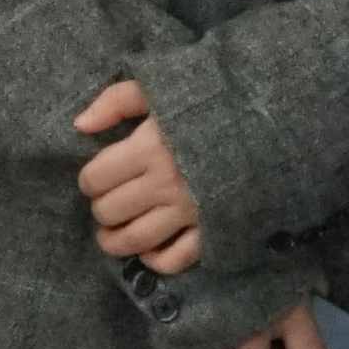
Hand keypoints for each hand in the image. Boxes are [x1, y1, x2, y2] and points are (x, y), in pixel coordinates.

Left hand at [72, 80, 204, 275]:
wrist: (267, 122)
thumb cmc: (210, 101)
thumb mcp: (161, 87)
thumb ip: (117, 101)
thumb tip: (80, 125)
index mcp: (149, 148)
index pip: (95, 179)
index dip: (90, 179)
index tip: (100, 174)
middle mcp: (165, 184)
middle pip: (109, 211)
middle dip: (102, 207)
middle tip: (109, 200)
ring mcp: (189, 211)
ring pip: (136, 239)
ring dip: (115, 241)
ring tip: (112, 234)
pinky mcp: (211, 229)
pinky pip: (176, 259)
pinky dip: (156, 260)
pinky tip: (149, 249)